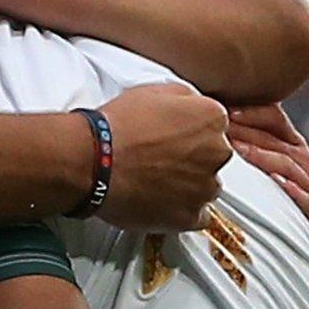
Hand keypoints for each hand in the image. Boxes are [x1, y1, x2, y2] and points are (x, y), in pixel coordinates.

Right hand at [93, 84, 229, 231]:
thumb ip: (183, 98)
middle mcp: (216, 153)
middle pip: (213, 157)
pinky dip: (182, 211)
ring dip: (188, 185)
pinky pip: (196, 216)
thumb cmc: (115, 128)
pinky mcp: (188, 215)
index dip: (190, 131)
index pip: (214, 126)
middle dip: (192, 158)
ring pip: (206, 187)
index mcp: (211, 119)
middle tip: (160, 158)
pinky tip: (160, 200)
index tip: (174, 137)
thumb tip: (188, 105)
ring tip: (155, 181)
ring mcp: (204, 187)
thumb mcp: (152, 91)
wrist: (92, 160)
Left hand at [227, 104, 308, 253]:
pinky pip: (304, 197)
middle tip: (218, 126)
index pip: (274, 118)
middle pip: (274, 139)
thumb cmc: (285, 192)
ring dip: (261, 155)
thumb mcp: (270, 164)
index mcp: (292, 144)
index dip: (251, 112)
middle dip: (246, 131)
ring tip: (235, 148)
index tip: (223, 109)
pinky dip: (291, 189)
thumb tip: (205, 124)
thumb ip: (247, 144)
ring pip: (287, 164)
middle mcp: (303, 159)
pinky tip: (274, 181)